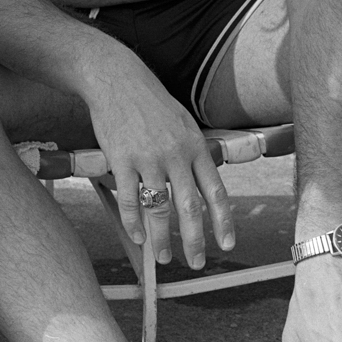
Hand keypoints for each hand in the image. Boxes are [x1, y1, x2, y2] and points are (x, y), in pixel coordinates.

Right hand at [85, 47, 234, 268]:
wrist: (116, 78)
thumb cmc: (150, 101)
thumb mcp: (183, 123)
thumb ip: (194, 153)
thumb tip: (202, 184)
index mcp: (195, 146)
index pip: (215, 192)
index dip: (223, 222)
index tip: (226, 245)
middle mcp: (175, 155)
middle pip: (189, 208)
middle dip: (194, 241)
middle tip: (195, 262)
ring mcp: (147, 158)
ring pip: (158, 209)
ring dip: (162, 239)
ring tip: (163, 257)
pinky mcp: (121, 159)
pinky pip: (129, 199)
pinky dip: (133, 223)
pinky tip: (136, 236)